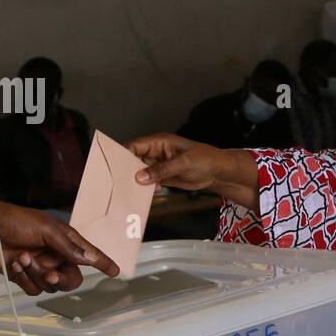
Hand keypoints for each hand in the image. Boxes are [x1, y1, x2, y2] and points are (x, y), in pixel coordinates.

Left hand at [0, 201, 119, 295]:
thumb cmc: (14, 220)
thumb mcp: (45, 229)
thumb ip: (68, 246)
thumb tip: (90, 258)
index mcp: (65, 240)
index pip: (89, 254)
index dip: (103, 263)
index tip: (116, 272)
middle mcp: (54, 255)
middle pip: (71, 278)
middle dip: (61, 279)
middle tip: (50, 274)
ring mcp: (39, 267)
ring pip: (49, 286)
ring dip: (36, 274)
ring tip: (22, 258)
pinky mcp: (23, 277)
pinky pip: (33, 289)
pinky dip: (24, 279)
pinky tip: (15, 265)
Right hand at [127, 134, 257, 209]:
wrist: (218, 172)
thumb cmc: (206, 159)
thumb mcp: (184, 163)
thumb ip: (162, 169)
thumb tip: (141, 176)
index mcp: (159, 142)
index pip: (135, 145)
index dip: (124, 154)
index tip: (117, 167)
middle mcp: (156, 152)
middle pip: (133, 159)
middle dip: (128, 170)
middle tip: (123, 182)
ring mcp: (158, 165)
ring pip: (140, 172)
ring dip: (137, 181)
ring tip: (133, 190)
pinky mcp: (162, 177)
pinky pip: (148, 182)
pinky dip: (145, 188)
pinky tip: (146, 194)